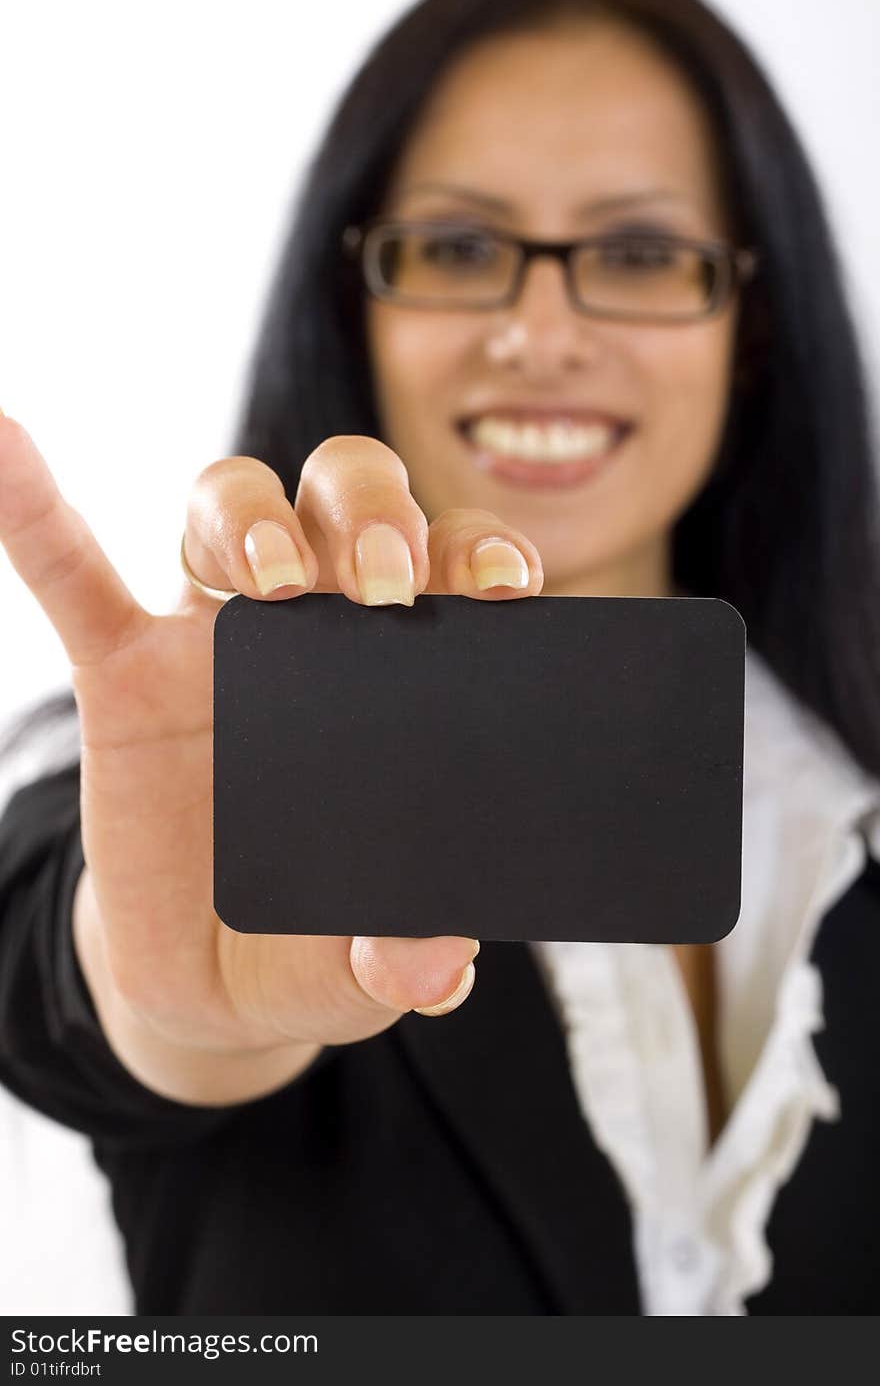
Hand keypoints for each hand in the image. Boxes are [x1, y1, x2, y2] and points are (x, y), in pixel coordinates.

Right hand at [0, 420, 542, 1102]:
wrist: (208, 976)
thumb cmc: (316, 940)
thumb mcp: (362, 963)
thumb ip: (400, 957)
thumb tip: (436, 968)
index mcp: (404, 672)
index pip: (453, 568)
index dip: (480, 551)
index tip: (505, 586)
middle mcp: (317, 627)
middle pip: (347, 498)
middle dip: (372, 515)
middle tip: (385, 586)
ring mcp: (214, 638)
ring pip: (230, 500)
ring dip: (248, 513)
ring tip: (268, 575)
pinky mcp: (123, 671)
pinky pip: (74, 575)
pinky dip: (35, 514)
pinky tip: (4, 444)